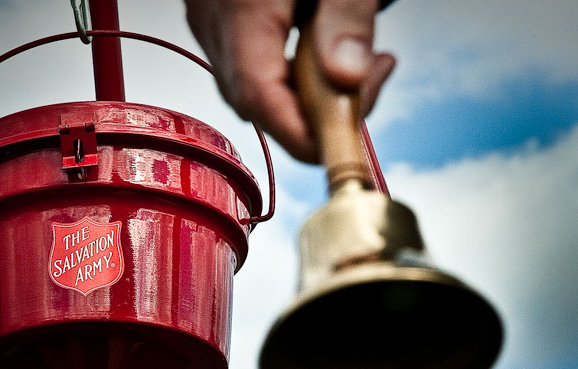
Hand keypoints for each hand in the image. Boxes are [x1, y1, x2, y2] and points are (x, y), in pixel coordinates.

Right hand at [185, 0, 395, 162]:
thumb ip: (345, 18)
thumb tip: (346, 80)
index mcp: (242, 4)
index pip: (259, 95)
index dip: (301, 135)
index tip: (347, 146)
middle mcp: (212, 14)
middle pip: (254, 98)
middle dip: (314, 113)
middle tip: (370, 85)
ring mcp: (208, 15)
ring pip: (249, 85)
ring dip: (304, 93)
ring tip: (358, 64)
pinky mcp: (216, 15)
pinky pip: (246, 63)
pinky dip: (287, 72)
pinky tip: (323, 52)